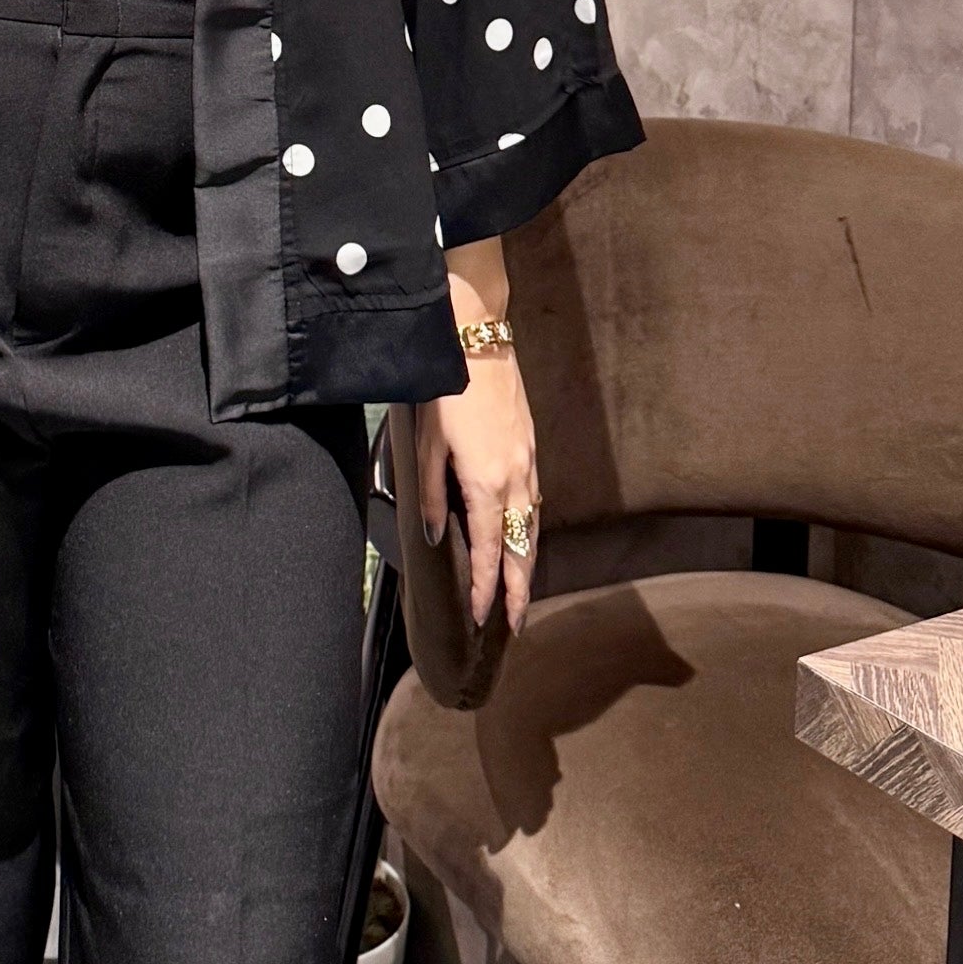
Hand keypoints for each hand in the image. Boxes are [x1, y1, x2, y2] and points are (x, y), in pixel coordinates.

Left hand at [416, 339, 539, 636]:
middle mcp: (516, 479)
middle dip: (521, 589)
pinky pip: (535, 502)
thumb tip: (436, 537)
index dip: (486, 587)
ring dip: (530, 563)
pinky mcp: (531, 447)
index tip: (482, 617)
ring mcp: (528, 462)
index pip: (489, 550)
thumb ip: (432, 495)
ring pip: (534, 526)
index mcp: (487, 483)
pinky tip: (525, 537)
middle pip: (523, 547)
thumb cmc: (447, 390)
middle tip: (518, 624)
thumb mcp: (427, 443)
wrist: (478, 339)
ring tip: (523, 592)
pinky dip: (532, 530)